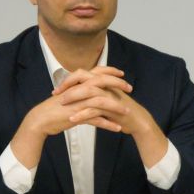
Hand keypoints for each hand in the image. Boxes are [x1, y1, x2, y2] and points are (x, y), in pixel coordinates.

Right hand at [10, 66, 133, 168]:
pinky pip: (95, 119)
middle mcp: (79, 90)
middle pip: (101, 82)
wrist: (40, 119)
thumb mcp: (69, 94)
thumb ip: (80, 89)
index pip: (96, 72)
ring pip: (101, 102)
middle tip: (130, 88)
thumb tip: (91, 87)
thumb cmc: (55, 107)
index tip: (122, 74)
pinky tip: (117, 128)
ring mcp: (78, 103)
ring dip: (116, 107)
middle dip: (117, 84)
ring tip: (127, 112)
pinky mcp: (76, 116)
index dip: (110, 71)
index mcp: (77, 83)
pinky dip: (107, 124)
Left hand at [53, 67, 168, 168]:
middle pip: (84, 78)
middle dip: (68, 85)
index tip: (57, 89)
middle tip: (56, 94)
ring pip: (88, 91)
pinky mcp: (112, 108)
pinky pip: (94, 109)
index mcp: (103, 81)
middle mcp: (106, 85)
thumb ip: (94, 93)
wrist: (137, 120)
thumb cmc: (120, 110)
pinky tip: (72, 120)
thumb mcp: (106, 98)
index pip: (82, 74)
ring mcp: (109, 95)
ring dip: (73, 97)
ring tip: (61, 104)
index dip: (68, 79)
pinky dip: (82, 114)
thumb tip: (77, 92)